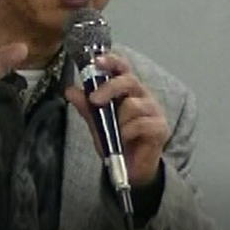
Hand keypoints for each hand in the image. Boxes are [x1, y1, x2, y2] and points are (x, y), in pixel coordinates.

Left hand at [63, 52, 168, 188]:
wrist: (130, 168)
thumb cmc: (116, 141)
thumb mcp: (96, 123)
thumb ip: (86, 107)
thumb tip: (70, 90)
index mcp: (128, 90)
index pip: (123, 68)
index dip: (112, 61)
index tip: (97, 60)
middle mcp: (143, 96)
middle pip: (129, 81)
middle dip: (110, 88)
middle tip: (94, 100)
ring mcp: (154, 111)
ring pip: (133, 105)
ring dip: (118, 120)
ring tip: (115, 133)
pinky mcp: (160, 128)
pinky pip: (140, 124)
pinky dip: (127, 133)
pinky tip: (124, 140)